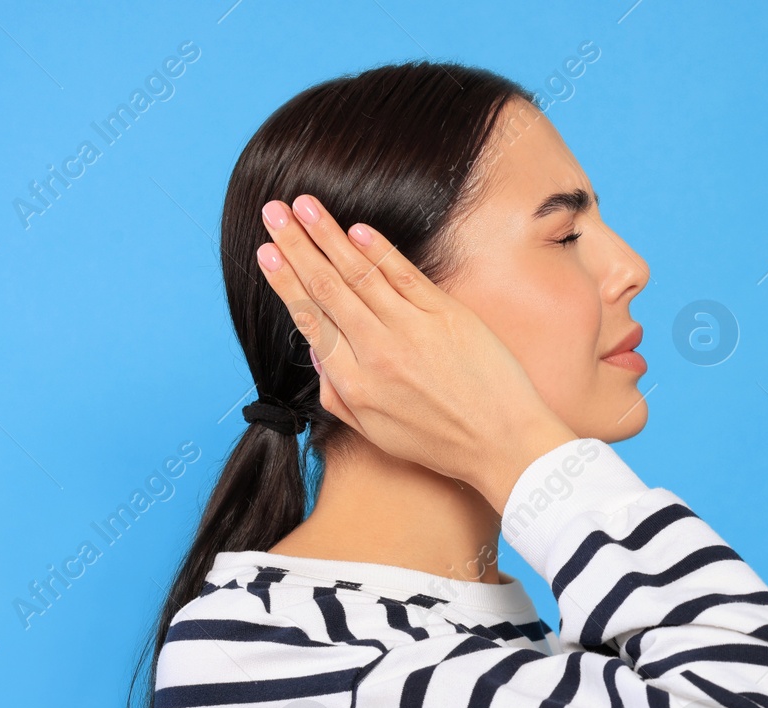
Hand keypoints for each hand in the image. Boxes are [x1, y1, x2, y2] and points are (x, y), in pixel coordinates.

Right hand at [255, 194, 576, 513]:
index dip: (285, 282)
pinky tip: (354, 228)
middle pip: (328, 288)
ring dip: (327, 235)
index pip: (311, 320)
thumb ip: (337, 394)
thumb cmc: (439, 441)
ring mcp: (412, 330)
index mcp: (355, 384)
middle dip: (296, 246)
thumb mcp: (375, 433)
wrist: (503, 442)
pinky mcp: (445, 315)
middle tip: (272, 212)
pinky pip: (403, 275)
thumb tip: (317, 352)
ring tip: (303, 205)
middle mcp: (378, 353)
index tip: (265, 252)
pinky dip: (378, 250)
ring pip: (360, 274)